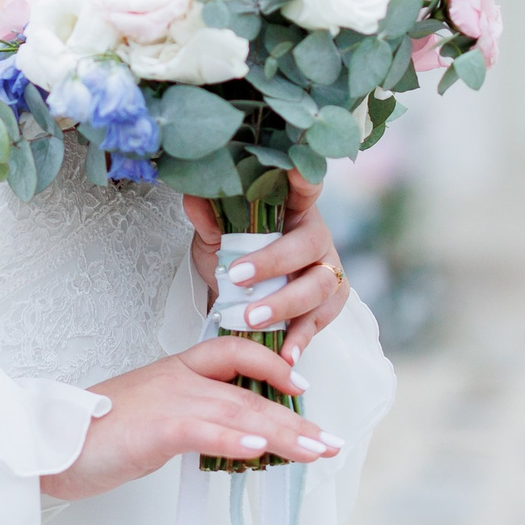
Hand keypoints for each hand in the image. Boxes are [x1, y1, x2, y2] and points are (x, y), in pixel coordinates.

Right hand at [42, 336, 338, 500]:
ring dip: (284, 435)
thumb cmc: (92, 434)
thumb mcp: (148, 418)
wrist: (48, 440)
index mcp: (176, 371)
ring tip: (317, 452)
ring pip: (240, 413)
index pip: (234, 353)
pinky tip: (263, 453)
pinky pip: (207, 433)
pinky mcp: (158, 428)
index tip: (301, 387)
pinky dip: (237, 442)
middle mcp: (178, 379)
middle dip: (296, 419)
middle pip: (250, 393)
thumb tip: (225, 441)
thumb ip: (186, 420)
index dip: (271, 366)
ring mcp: (170, 400)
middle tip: (330, 442)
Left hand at [183, 169, 353, 367]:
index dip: (305, 178)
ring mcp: (327, 269)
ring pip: (318, 285)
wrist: (240, 295)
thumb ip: (207, 217)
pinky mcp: (330, 303)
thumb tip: (193, 194)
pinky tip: (284, 353)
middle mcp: (316, 235)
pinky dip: (301, 338)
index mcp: (293, 207)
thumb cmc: (234, 255)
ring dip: (284, 304)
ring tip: (250, 320)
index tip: (295, 171)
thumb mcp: (214, 236)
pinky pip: (321, 321)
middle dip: (274, 262)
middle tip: (237, 277)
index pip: (305, 186)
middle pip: (307, 244)